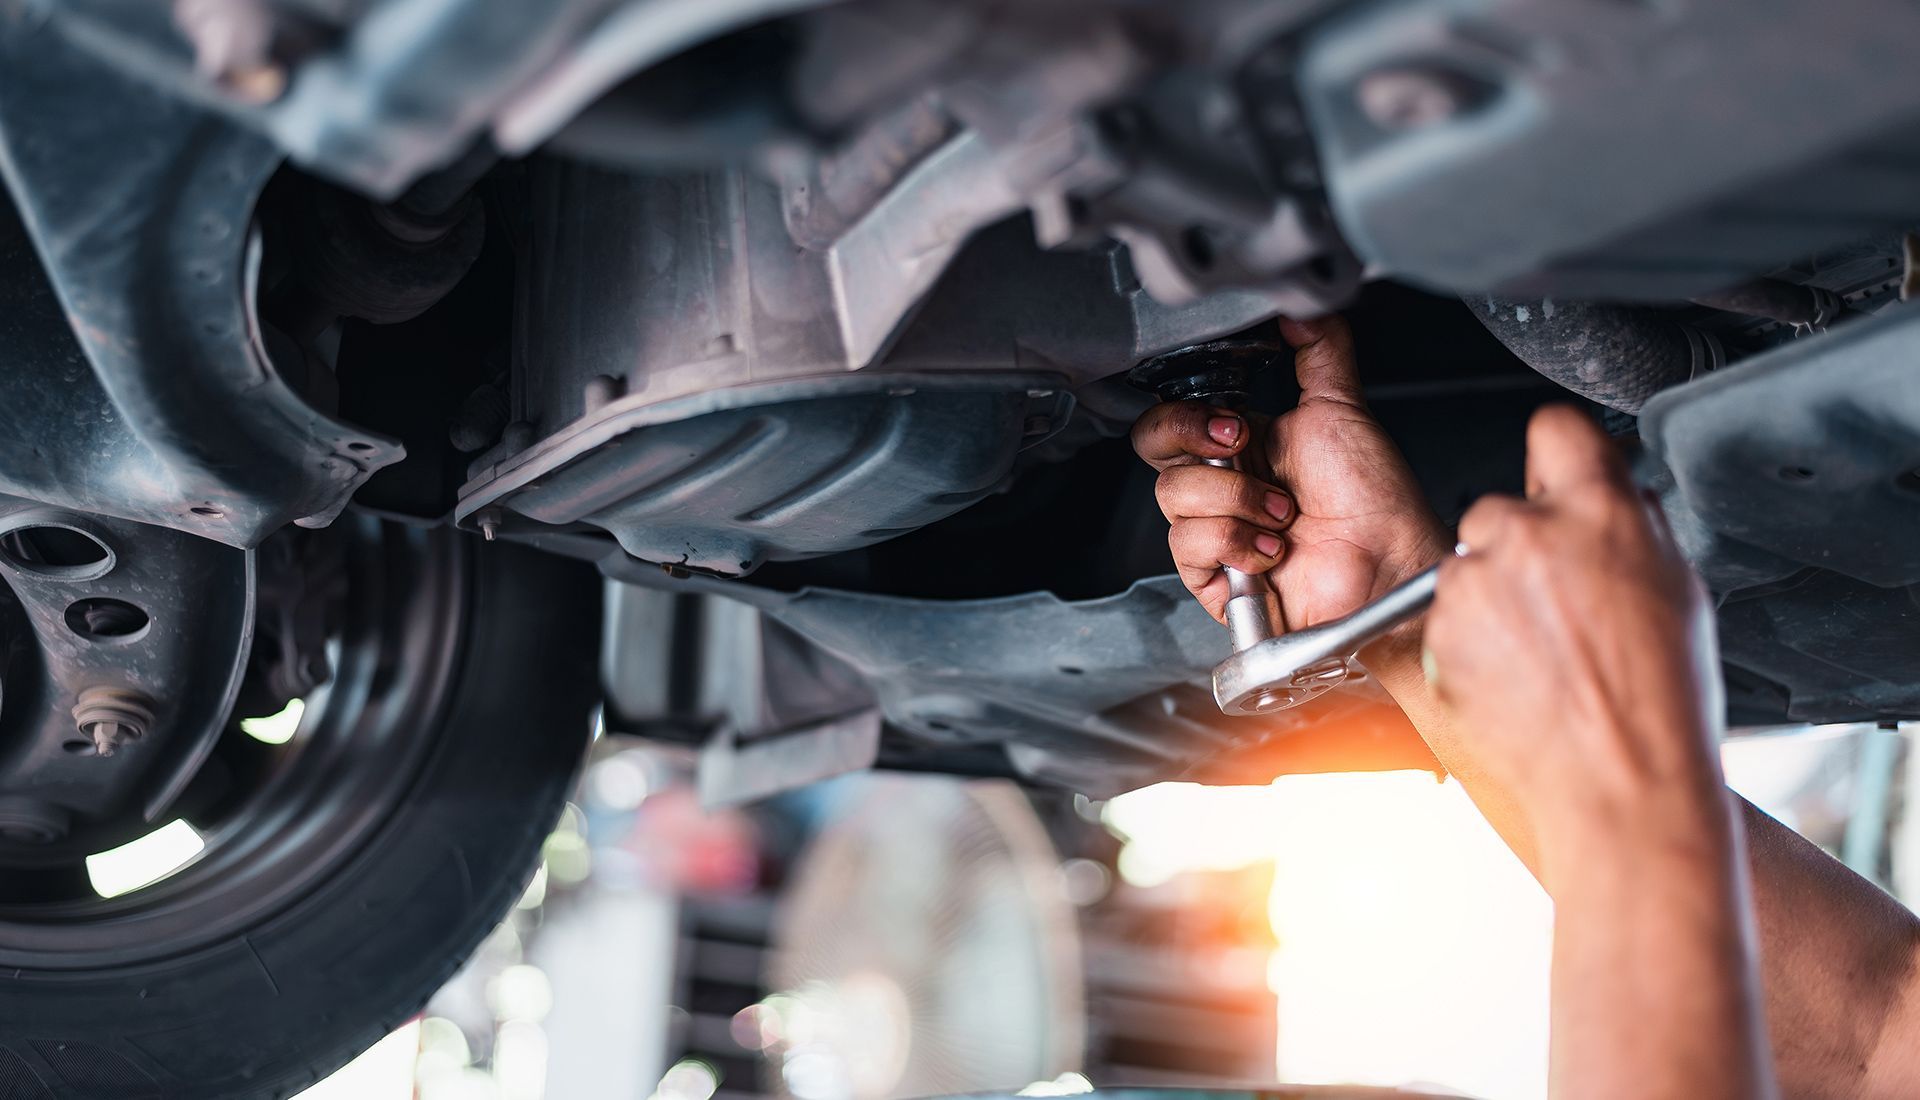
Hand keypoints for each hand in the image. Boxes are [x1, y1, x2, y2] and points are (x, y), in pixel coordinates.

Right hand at [1130, 316, 1448, 671]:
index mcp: (1240, 445)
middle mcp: (1222, 487)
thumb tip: (1298, 308)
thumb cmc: (1375, 502)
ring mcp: (1215, 532)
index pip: (1171, 420)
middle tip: (1246, 453)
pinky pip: (1189, 547)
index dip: (1187, 416)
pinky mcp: (1214, 577)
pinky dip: (1234, 543)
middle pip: (1156, 452)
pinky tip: (1271, 551)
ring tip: (1281, 516)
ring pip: (1173, 498)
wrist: (1388, 563)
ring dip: (1235, 501)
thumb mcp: (1341, 408)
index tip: (1234, 422)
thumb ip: (1319, 350)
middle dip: (1203, 450)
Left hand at [1424, 405, 1726, 870]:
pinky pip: (1440, 618)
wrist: (1620, 781)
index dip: (1556, 458)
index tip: (1554, 478)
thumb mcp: (1674, 585)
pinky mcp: (1435, 630)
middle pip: (1498, 509)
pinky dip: (1464, 641)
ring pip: (1465, 566)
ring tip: (1537, 656)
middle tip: (1552, 606)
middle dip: (1516, 546)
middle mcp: (1527, 535)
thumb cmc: (1658, 699)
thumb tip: (1606, 498)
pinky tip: (1511, 679)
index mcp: (1599, 511)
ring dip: (1488, 598)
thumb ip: (1627, 525)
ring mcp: (1474, 582)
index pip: (1554, 429)